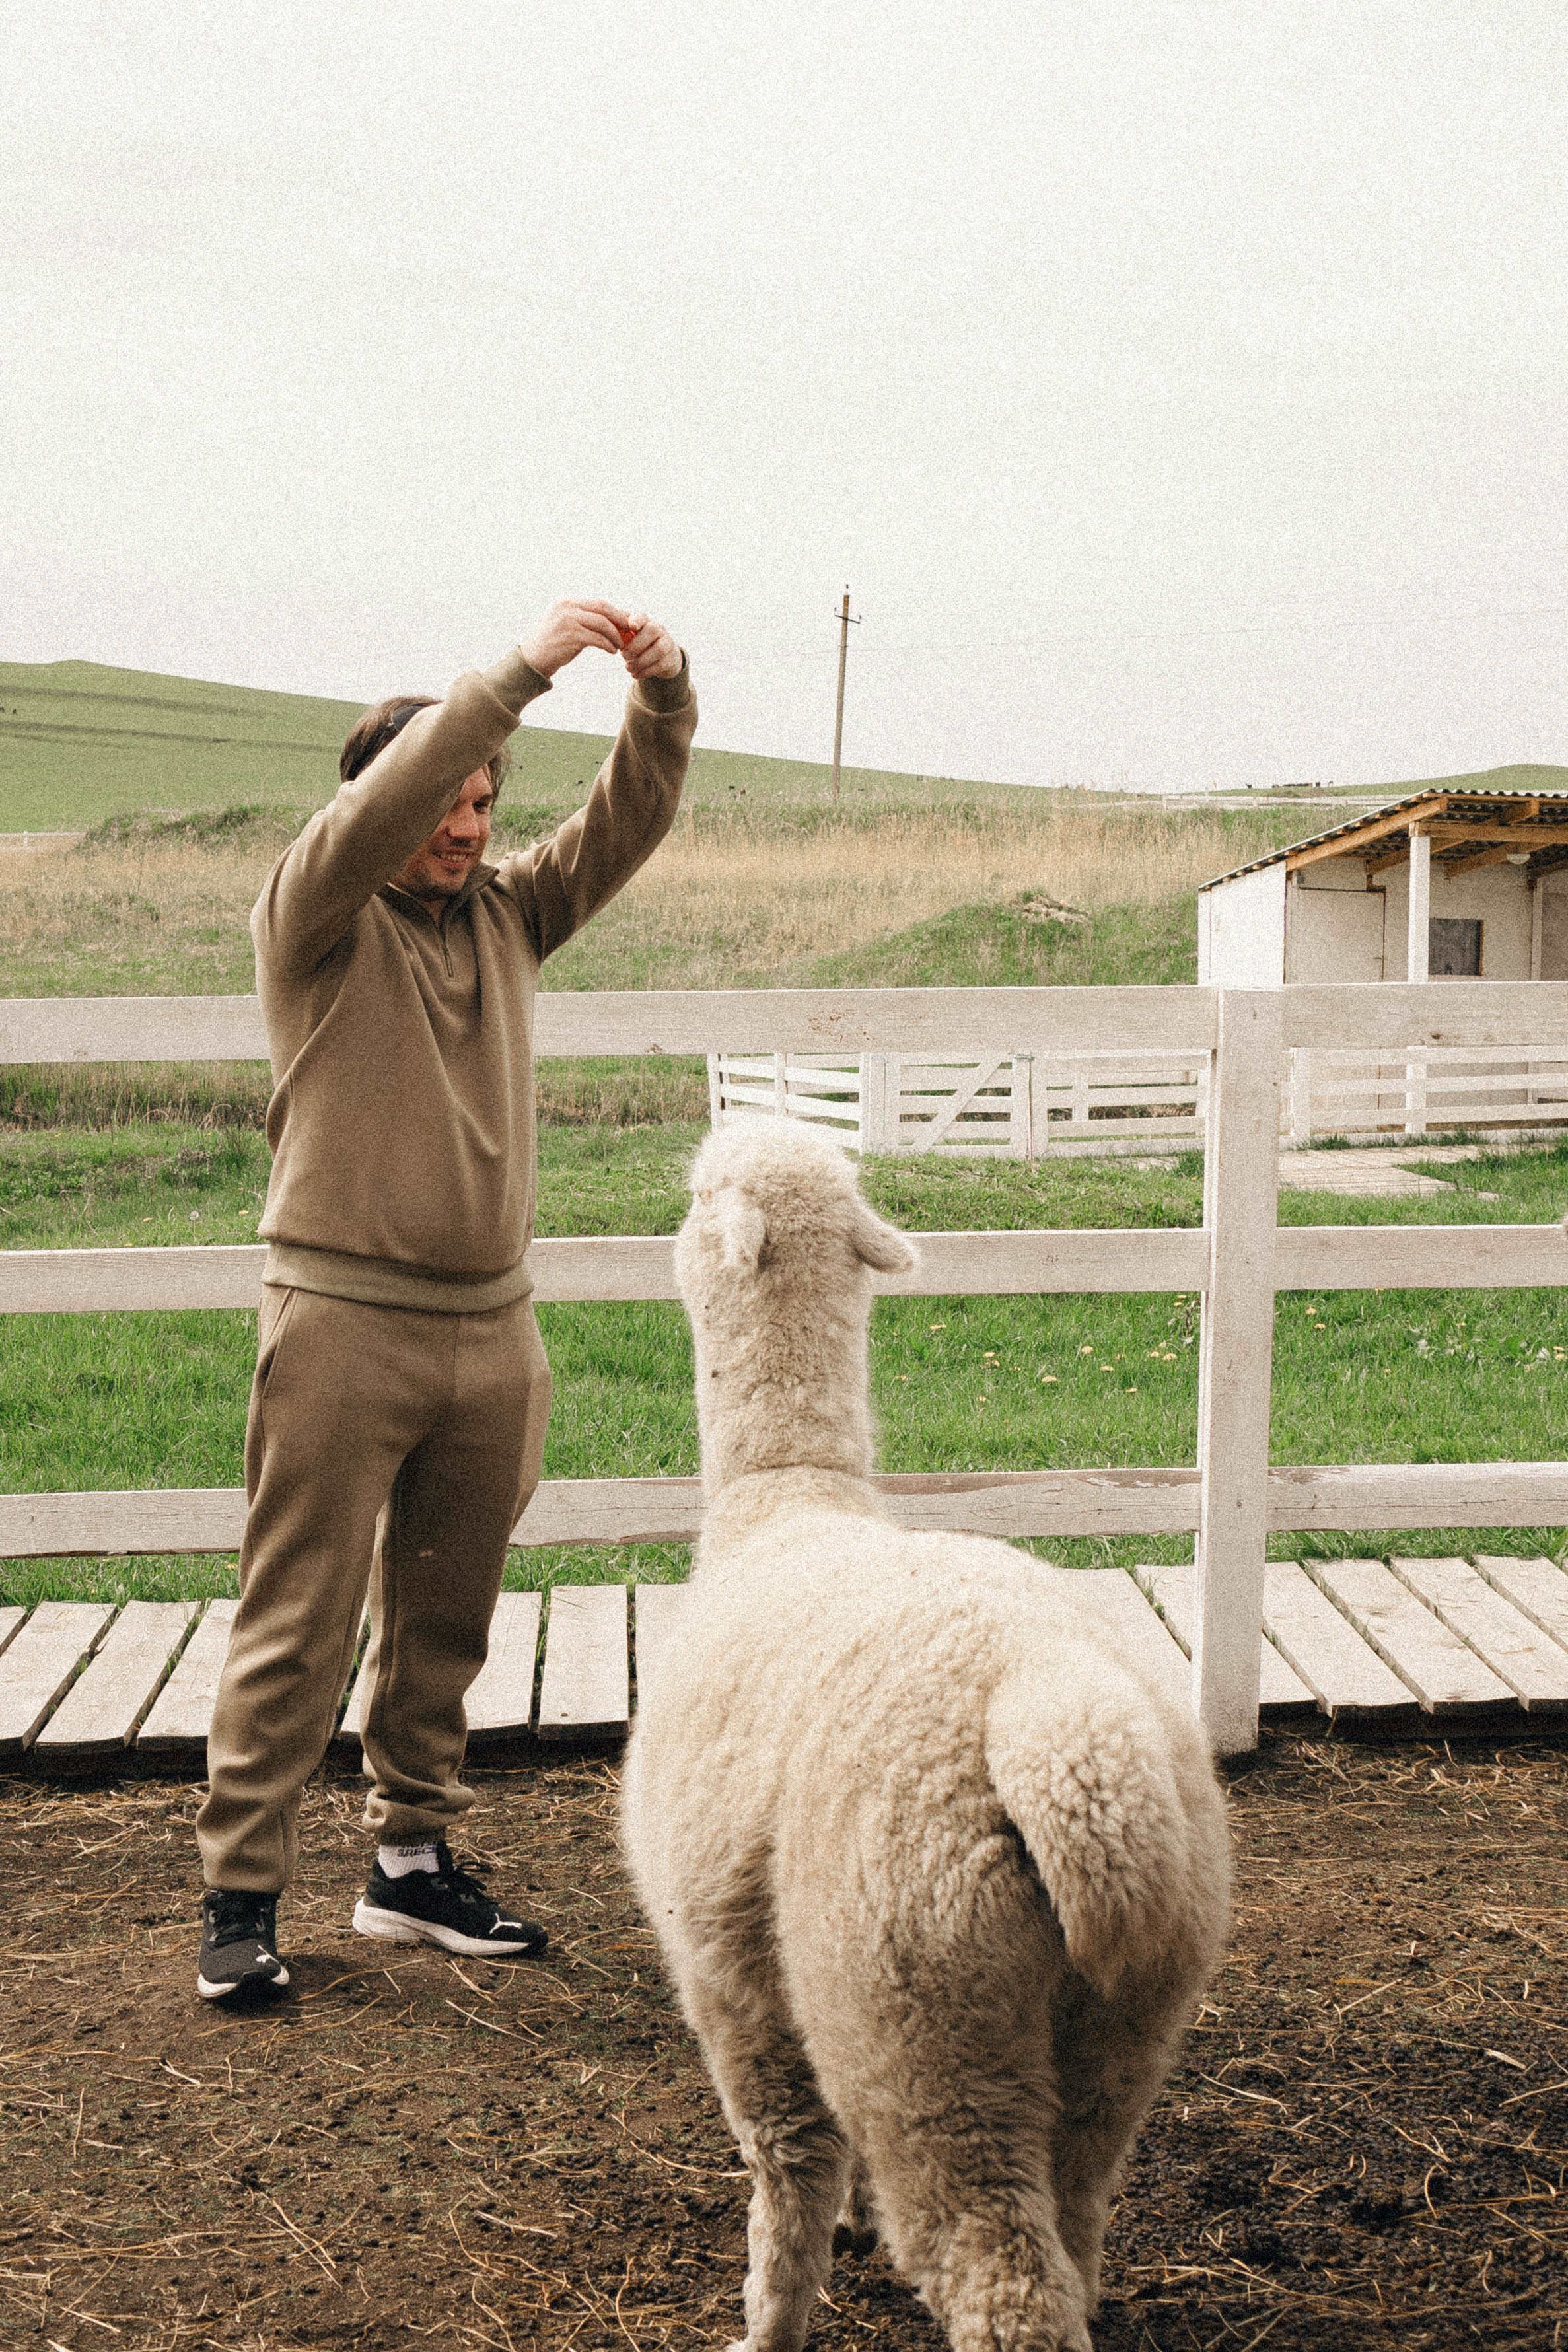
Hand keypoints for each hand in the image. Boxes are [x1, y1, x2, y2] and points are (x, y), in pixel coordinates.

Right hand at [519, 599, 633, 677]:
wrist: (532, 661)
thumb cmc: (553, 647)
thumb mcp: (568, 627)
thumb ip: (586, 621)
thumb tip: (612, 621)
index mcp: (567, 603)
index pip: (599, 603)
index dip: (616, 612)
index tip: (627, 622)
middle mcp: (567, 607)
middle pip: (603, 608)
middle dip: (620, 620)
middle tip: (631, 630)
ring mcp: (568, 620)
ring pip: (602, 623)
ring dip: (615, 635)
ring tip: (620, 645)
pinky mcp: (571, 636)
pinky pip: (597, 639)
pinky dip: (608, 645)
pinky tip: (612, 651)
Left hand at [617, 611, 683, 680]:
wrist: (661, 657)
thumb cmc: (639, 645)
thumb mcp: (628, 637)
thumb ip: (618, 633)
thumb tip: (605, 631)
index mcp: (645, 621)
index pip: (642, 616)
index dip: (637, 620)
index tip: (632, 627)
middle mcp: (659, 629)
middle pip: (652, 631)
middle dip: (636, 645)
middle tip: (624, 656)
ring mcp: (667, 643)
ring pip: (658, 650)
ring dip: (641, 661)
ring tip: (628, 668)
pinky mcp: (671, 658)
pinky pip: (660, 665)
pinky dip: (645, 671)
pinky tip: (635, 674)